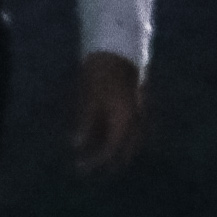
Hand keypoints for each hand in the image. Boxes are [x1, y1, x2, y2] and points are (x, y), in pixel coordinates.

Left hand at [73, 51, 143, 172]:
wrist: (118, 47)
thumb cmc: (100, 72)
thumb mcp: (89, 99)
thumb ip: (85, 124)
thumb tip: (77, 146)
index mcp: (124, 121)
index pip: (111, 149)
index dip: (96, 160)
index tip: (82, 167)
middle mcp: (136, 120)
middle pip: (125, 148)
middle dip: (110, 160)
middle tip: (95, 169)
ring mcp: (139, 111)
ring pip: (131, 138)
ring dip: (117, 149)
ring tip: (102, 156)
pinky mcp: (137, 103)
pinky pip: (132, 127)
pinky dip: (121, 136)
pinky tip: (108, 135)